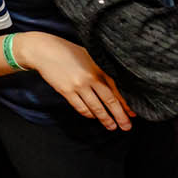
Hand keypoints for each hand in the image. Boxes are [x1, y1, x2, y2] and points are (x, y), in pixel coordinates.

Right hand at [15, 30, 133, 130]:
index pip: (117, 90)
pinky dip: (89, 114)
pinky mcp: (66, 91)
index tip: (132, 114)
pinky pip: (80, 107)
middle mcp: (91, 77)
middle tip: (127, 127)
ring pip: (96, 107)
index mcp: (100, 67)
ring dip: (105, 119)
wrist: (44, 50)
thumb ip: (101, 69)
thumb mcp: (89, 56)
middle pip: (110, 101)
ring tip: (112, 127)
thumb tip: (116, 87)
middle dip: (120, 116)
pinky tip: (93, 117)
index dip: (126, 104)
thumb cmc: (67, 51)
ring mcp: (78, 85)